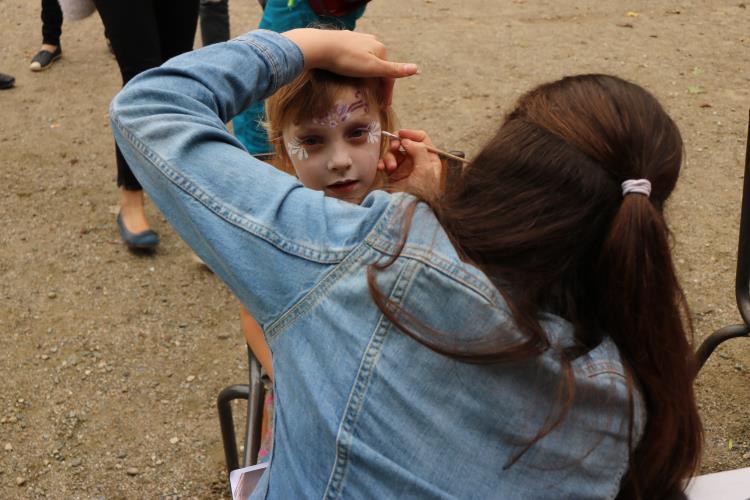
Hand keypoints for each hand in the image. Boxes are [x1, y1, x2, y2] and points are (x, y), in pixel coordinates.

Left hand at [281, 28, 417, 107]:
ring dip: (368, 79)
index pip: (389, 75)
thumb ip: (393, 70)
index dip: (387, 93)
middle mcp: (371, 42)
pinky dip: (357, 72)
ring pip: (367, 65)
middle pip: (378, 70)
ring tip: (364, 93)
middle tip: (374, 102)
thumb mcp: (372, 68)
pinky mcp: (344, 43)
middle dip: (377, 86)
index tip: (383, 107)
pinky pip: (355, 60)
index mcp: (381, 49)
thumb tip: (416, 69)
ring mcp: (357, 41)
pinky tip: (350, 77)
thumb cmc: (346, 59)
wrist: (319, 47)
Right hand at [380, 129, 441, 198]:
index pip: (422, 138)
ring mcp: (405, 168)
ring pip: (394, 152)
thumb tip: (407, 140)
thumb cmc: (422, 194)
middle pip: (405, 143)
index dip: (411, 134)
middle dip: (397, 143)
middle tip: (394, 147)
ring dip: (389, 156)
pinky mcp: (393, 175)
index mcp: (430, 159)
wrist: (409, 210)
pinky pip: (386, 162)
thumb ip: (419, 151)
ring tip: (390, 168)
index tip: (401, 134)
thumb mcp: (425, 170)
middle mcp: (417, 161)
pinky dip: (382, 163)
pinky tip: (381, 168)